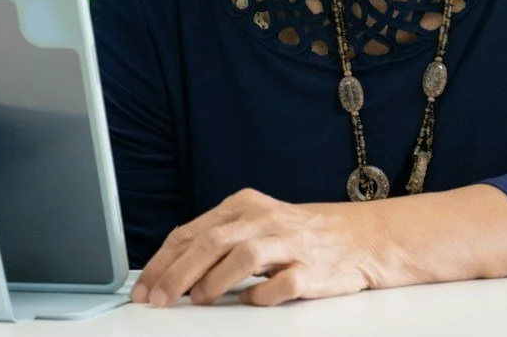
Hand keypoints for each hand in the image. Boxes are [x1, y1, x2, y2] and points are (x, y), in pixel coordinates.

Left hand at [133, 189, 393, 306]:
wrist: (360, 238)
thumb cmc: (300, 235)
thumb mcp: (254, 225)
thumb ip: (217, 241)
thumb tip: (171, 270)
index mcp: (243, 206)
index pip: (192, 232)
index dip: (163, 262)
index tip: (145, 288)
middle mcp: (264, 220)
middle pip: (211, 243)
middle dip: (177, 274)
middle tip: (158, 299)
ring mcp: (289, 245)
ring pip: (243, 257)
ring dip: (213, 281)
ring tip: (197, 299)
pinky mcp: (312, 271)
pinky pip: (280, 286)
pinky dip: (259, 296)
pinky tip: (248, 301)